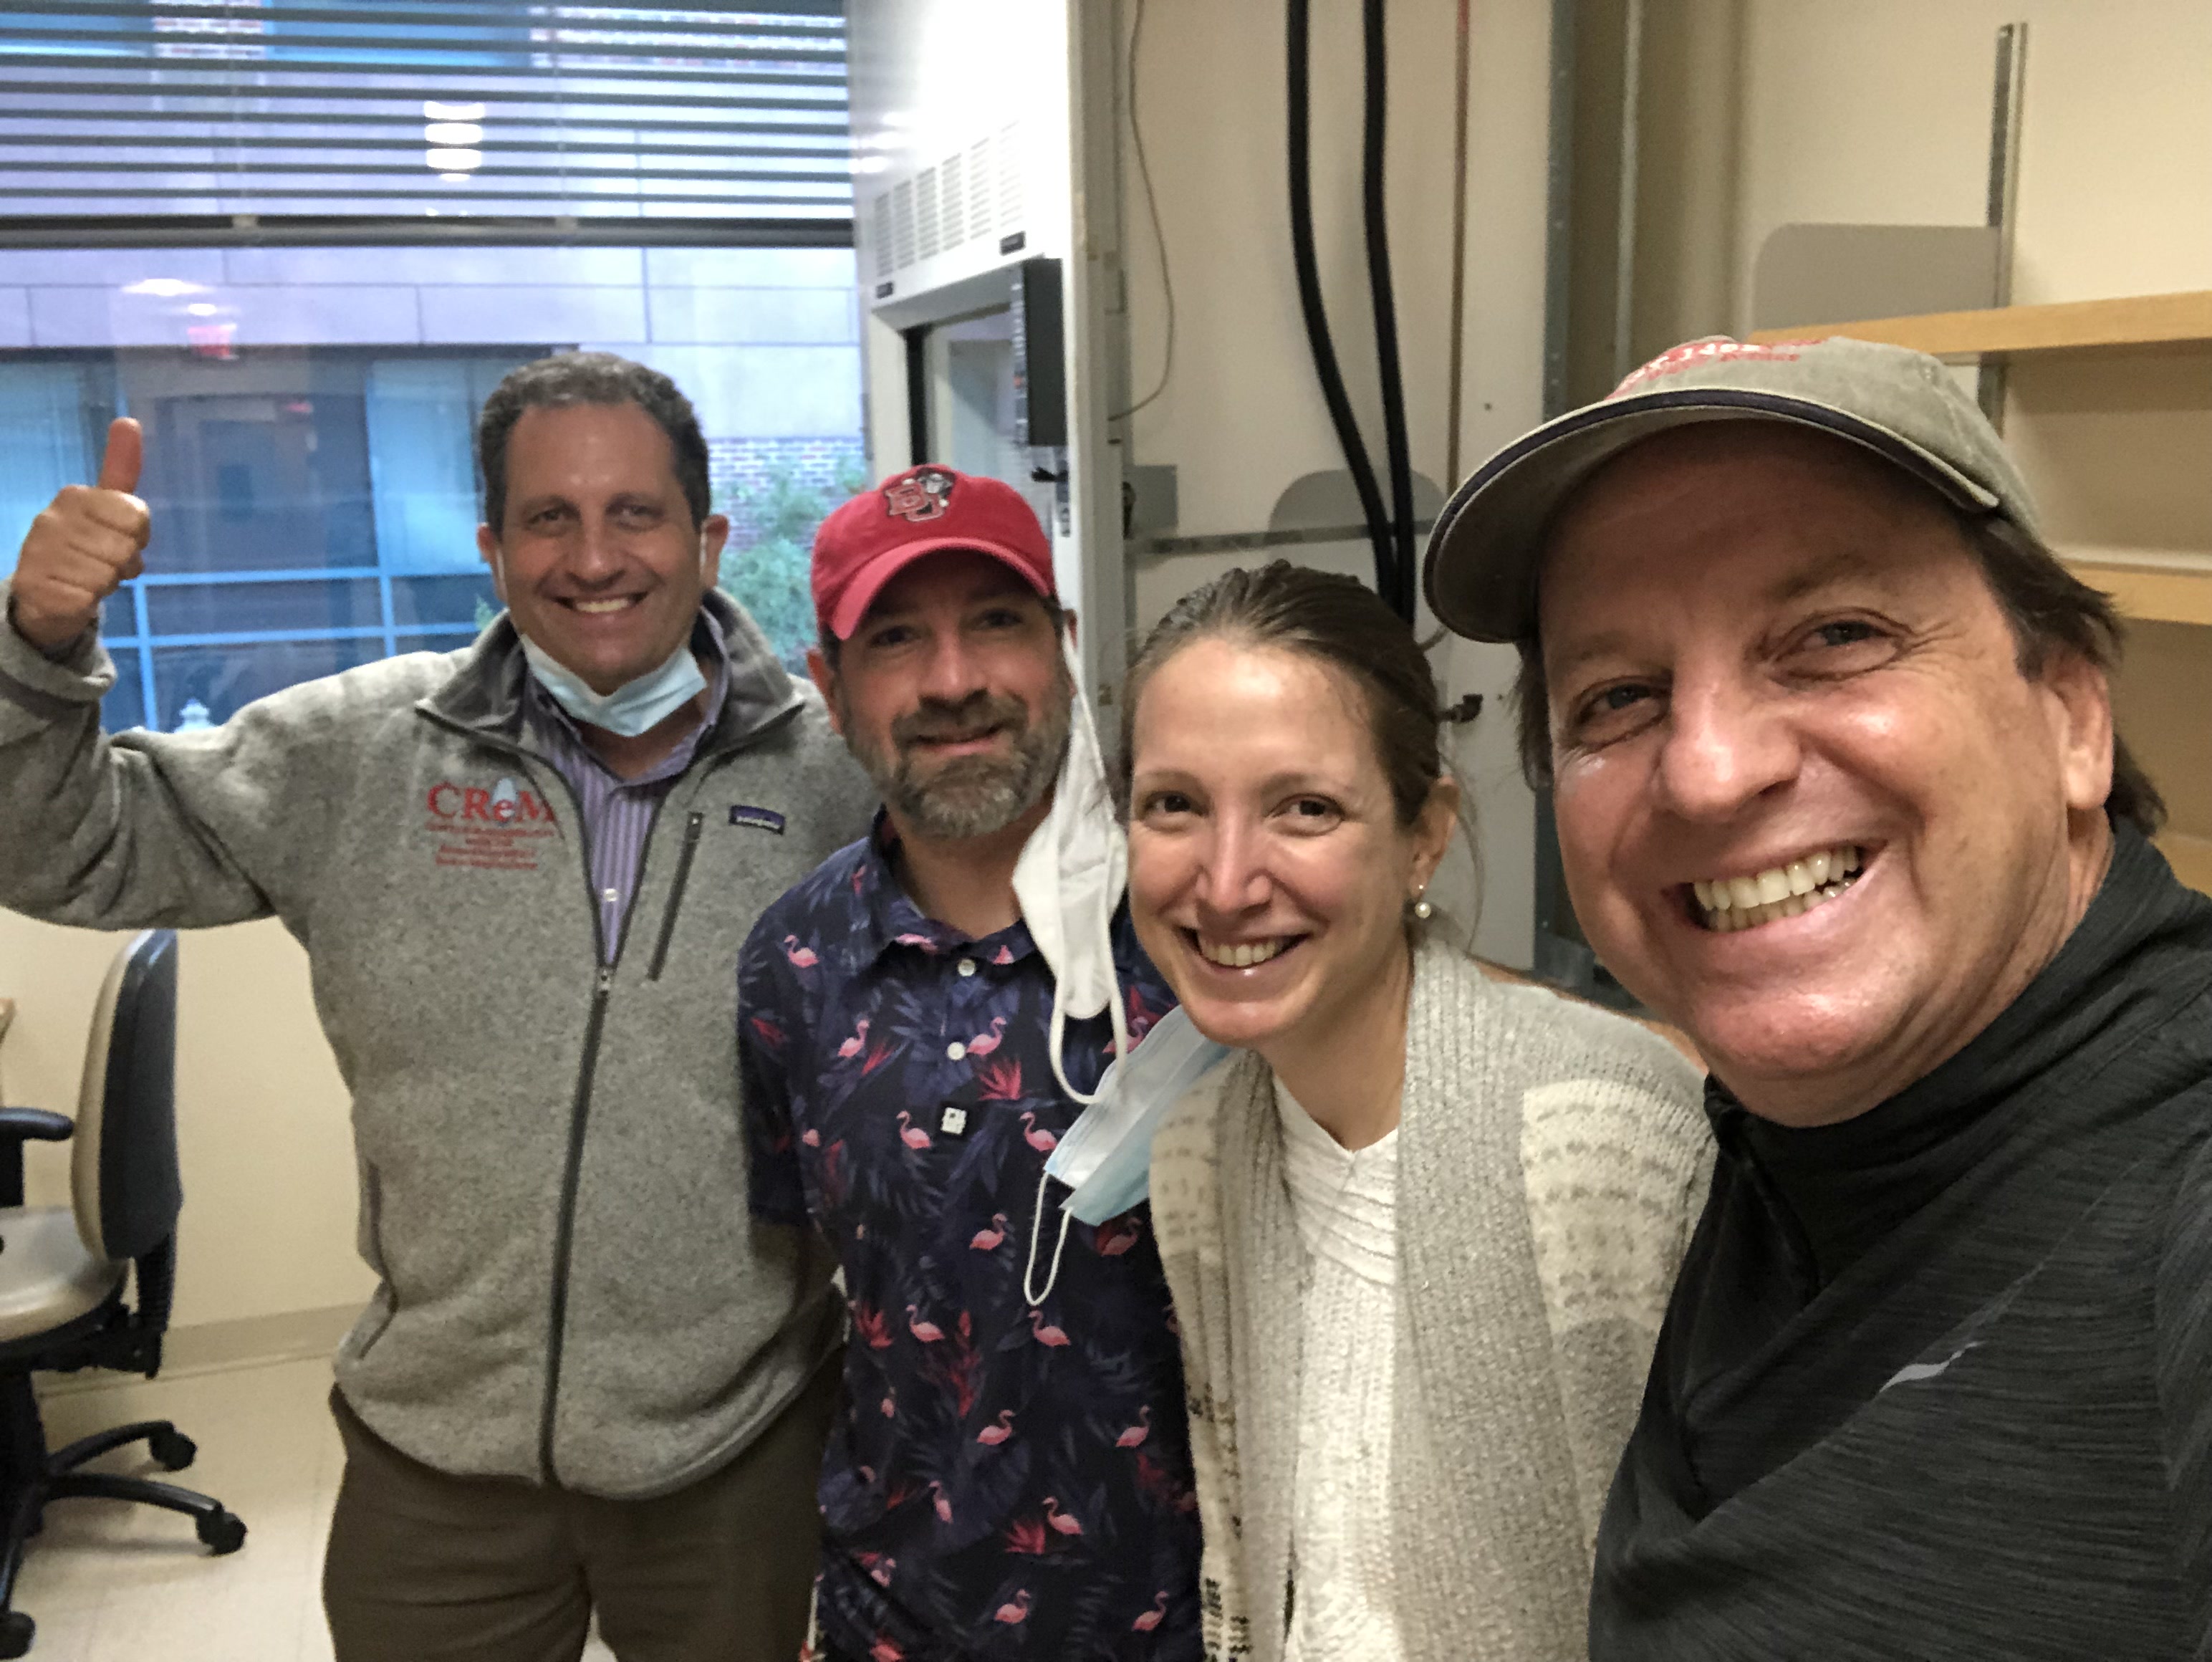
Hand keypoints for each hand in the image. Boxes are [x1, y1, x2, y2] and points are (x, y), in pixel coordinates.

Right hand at [9, 419, 149, 655]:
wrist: (46, 595)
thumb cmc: (86, 547)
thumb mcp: (107, 507)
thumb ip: (122, 469)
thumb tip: (129, 420)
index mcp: (73, 496)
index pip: (138, 519)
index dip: (137, 538)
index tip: (117, 538)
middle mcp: (50, 519)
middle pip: (127, 549)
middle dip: (123, 563)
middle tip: (101, 563)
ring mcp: (39, 553)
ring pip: (109, 576)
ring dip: (107, 584)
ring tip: (86, 578)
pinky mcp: (36, 588)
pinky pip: (88, 599)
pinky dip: (88, 603)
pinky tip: (73, 595)